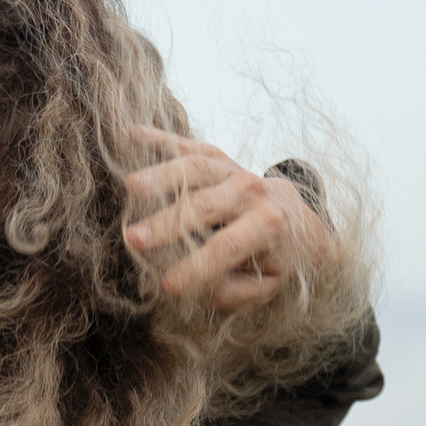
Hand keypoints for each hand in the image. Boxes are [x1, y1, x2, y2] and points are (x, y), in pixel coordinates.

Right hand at [121, 126, 332, 311]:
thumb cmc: (269, 258)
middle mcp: (253, 192)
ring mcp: (234, 170)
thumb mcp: (263, 284)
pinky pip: (190, 145)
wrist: (293, 218)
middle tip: (133, 240)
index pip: (226, 247)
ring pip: (197, 167)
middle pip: (206, 205)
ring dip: (162, 175)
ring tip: (131, 186)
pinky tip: (135, 135)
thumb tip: (195, 290)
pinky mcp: (218, 157)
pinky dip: (161, 139)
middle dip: (168, 223)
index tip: (166, 286)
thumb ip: (231, 290)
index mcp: (268, 226)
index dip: (196, 268)